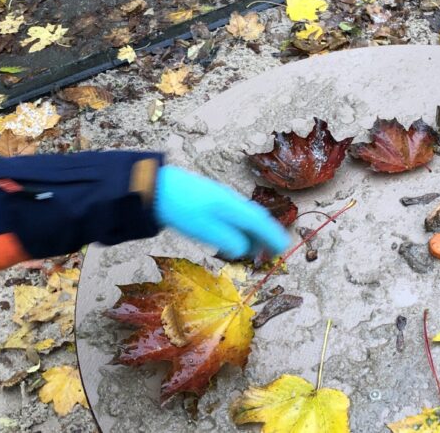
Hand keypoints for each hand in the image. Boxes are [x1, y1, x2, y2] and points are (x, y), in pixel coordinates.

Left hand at [154, 166, 290, 258]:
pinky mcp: (212, 199)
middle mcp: (232, 200)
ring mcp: (222, 198)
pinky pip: (236, 214)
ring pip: (246, 216)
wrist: (157, 187)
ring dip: (254, 233)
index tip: (283, 249)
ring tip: (253, 249)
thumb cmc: (181, 209)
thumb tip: (244, 249)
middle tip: (271, 251)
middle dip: (267, 235)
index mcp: (234, 208)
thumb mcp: (205, 231)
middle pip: (257, 218)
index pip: (261, 223)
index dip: (274, 237)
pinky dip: (242, 227)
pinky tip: (234, 235)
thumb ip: (228, 241)